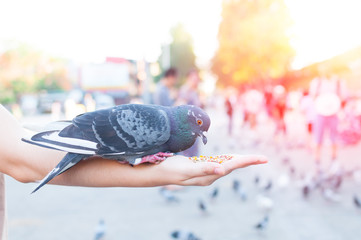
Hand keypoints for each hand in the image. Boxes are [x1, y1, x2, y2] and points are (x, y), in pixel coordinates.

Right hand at [153, 154, 267, 185]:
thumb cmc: (169, 170)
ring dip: (240, 160)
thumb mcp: (186, 170)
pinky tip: (230, 158)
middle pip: (233, 166)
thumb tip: (223, 170)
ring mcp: (205, 173)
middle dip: (248, 161)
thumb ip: (204, 169)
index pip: (233, 166)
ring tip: (253, 158)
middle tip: (263, 158)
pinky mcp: (200, 168)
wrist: (156, 173)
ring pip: (227, 165)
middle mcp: (210, 175)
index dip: (247, 161)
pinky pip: (219, 163)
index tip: (262, 158)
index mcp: (209, 175)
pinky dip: (228, 159)